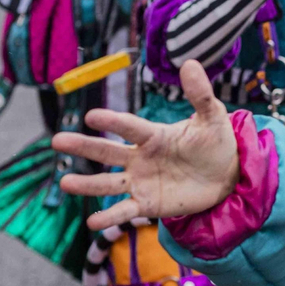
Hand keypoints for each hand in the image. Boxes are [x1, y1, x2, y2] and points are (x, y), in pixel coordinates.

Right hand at [54, 60, 240, 230]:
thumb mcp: (212, 118)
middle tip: (57, 140)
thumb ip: (200, 95)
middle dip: (83, 146)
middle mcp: (141, 157)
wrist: (227, 175)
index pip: (130, 127)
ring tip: (65, 182)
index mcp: (153, 135)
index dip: (113, 122)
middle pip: (108, 152)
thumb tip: (190, 62)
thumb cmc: (215, 142)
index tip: (91, 116)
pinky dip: (109, 217)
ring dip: (87, 184)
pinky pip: (125, 210)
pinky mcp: (147, 204)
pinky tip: (91, 223)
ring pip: (108, 182)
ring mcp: (141, 181)